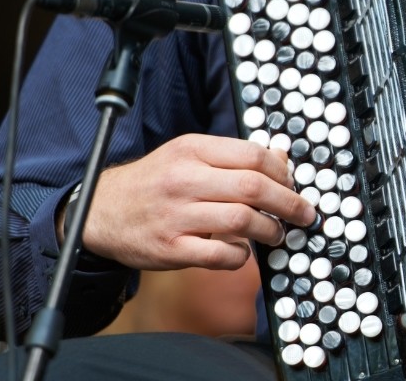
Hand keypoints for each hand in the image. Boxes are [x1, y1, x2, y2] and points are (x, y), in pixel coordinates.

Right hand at [67, 133, 316, 270]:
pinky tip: (243, 252)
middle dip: (289, 203)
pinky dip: (240, 256)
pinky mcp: (169, 249)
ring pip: (242, 220)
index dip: (282, 171)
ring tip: (276, 234)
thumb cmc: (155, 182)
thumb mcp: (188, 155)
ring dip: (270, 230)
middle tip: (303, 213)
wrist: (101, 210)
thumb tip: (282, 161)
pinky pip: (220, 255)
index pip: (253, 155)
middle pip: (254, 187)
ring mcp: (176, 215)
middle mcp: (184, 179)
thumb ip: (232, 157)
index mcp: (192, 150)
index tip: (293, 184)